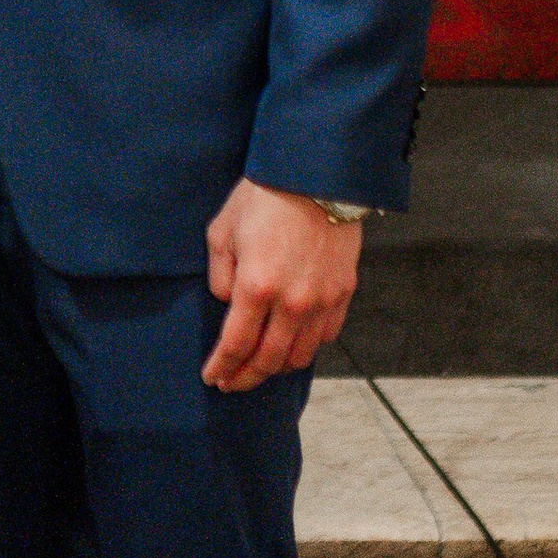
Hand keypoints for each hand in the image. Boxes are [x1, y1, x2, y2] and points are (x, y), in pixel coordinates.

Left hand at [203, 181, 360, 391]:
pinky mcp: (343, 292)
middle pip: (268, 360)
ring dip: (277, 367)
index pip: (236, 345)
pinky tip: (293, 344)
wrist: (317, 175)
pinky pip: (326, 335)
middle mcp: (292, 302)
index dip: (222, 367)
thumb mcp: (222, 231)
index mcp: (256, 287)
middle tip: (232, 383)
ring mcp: (322, 300)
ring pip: (301, 355)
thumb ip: (220, 276)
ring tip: (261, 367)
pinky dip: (308, 346)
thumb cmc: (264, 197)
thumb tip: (228, 304)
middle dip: (246, 377)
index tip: (213, 377)